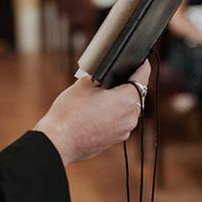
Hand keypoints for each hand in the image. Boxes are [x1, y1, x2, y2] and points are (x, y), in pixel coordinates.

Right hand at [34, 62, 149, 164]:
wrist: (58, 142)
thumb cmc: (70, 112)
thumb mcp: (84, 83)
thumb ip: (101, 74)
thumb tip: (106, 72)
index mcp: (127, 99)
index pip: (143, 76)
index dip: (142, 65)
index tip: (141, 60)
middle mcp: (131, 116)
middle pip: (136, 93)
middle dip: (128, 83)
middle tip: (116, 75)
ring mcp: (124, 130)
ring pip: (129, 108)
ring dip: (121, 100)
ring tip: (104, 93)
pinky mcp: (116, 140)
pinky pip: (121, 121)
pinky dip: (115, 113)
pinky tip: (99, 110)